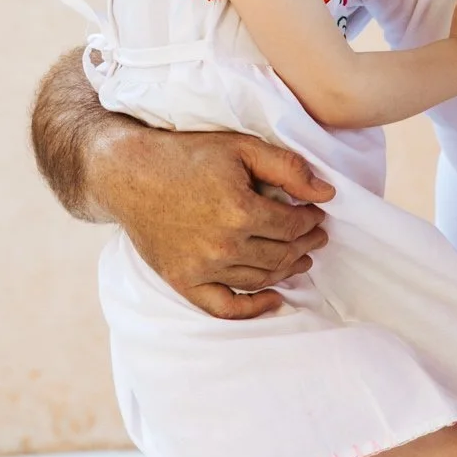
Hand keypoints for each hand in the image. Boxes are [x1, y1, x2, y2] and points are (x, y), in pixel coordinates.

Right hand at [94, 123, 334, 319]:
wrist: (128, 173)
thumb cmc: (186, 155)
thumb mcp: (241, 147)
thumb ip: (287, 168)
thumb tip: (328, 193)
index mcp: (240, 211)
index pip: (293, 225)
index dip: (311, 220)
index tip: (317, 213)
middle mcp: (223, 246)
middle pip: (281, 255)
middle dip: (304, 245)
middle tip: (316, 237)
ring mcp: (202, 268)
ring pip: (260, 280)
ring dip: (287, 271)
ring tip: (300, 259)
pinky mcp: (183, 281)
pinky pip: (224, 307)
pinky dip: (253, 309)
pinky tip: (274, 300)